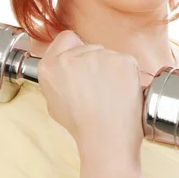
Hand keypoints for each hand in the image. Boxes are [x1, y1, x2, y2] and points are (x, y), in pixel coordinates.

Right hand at [37, 31, 144, 164]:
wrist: (106, 138)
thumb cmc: (82, 126)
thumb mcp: (54, 102)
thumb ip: (58, 78)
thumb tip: (68, 67)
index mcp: (50, 66)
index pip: (66, 39)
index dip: (75, 51)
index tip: (82, 65)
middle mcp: (72, 57)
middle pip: (90, 47)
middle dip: (95, 63)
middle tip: (97, 88)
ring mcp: (99, 56)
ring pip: (109, 55)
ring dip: (112, 69)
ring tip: (110, 95)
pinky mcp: (122, 60)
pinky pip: (126, 61)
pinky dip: (127, 75)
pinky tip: (121, 92)